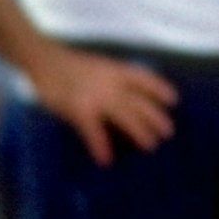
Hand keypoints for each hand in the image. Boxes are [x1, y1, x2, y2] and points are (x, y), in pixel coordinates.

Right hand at [30, 41, 176, 164]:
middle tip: (167, 132)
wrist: (44, 59)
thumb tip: (125, 97)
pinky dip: (100, 145)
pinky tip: (106, 159)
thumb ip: (112, 80)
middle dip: (155, 117)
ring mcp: (96, 96)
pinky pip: (93, 130)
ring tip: (150, 146)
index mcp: (115, 70)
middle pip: (139, 101)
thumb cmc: (69, 66)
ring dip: (139, 131)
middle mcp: (111, 82)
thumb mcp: (98, 67)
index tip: (174, 100)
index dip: (159, 89)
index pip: (143, 78)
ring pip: (125, 115)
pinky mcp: (79, 108)